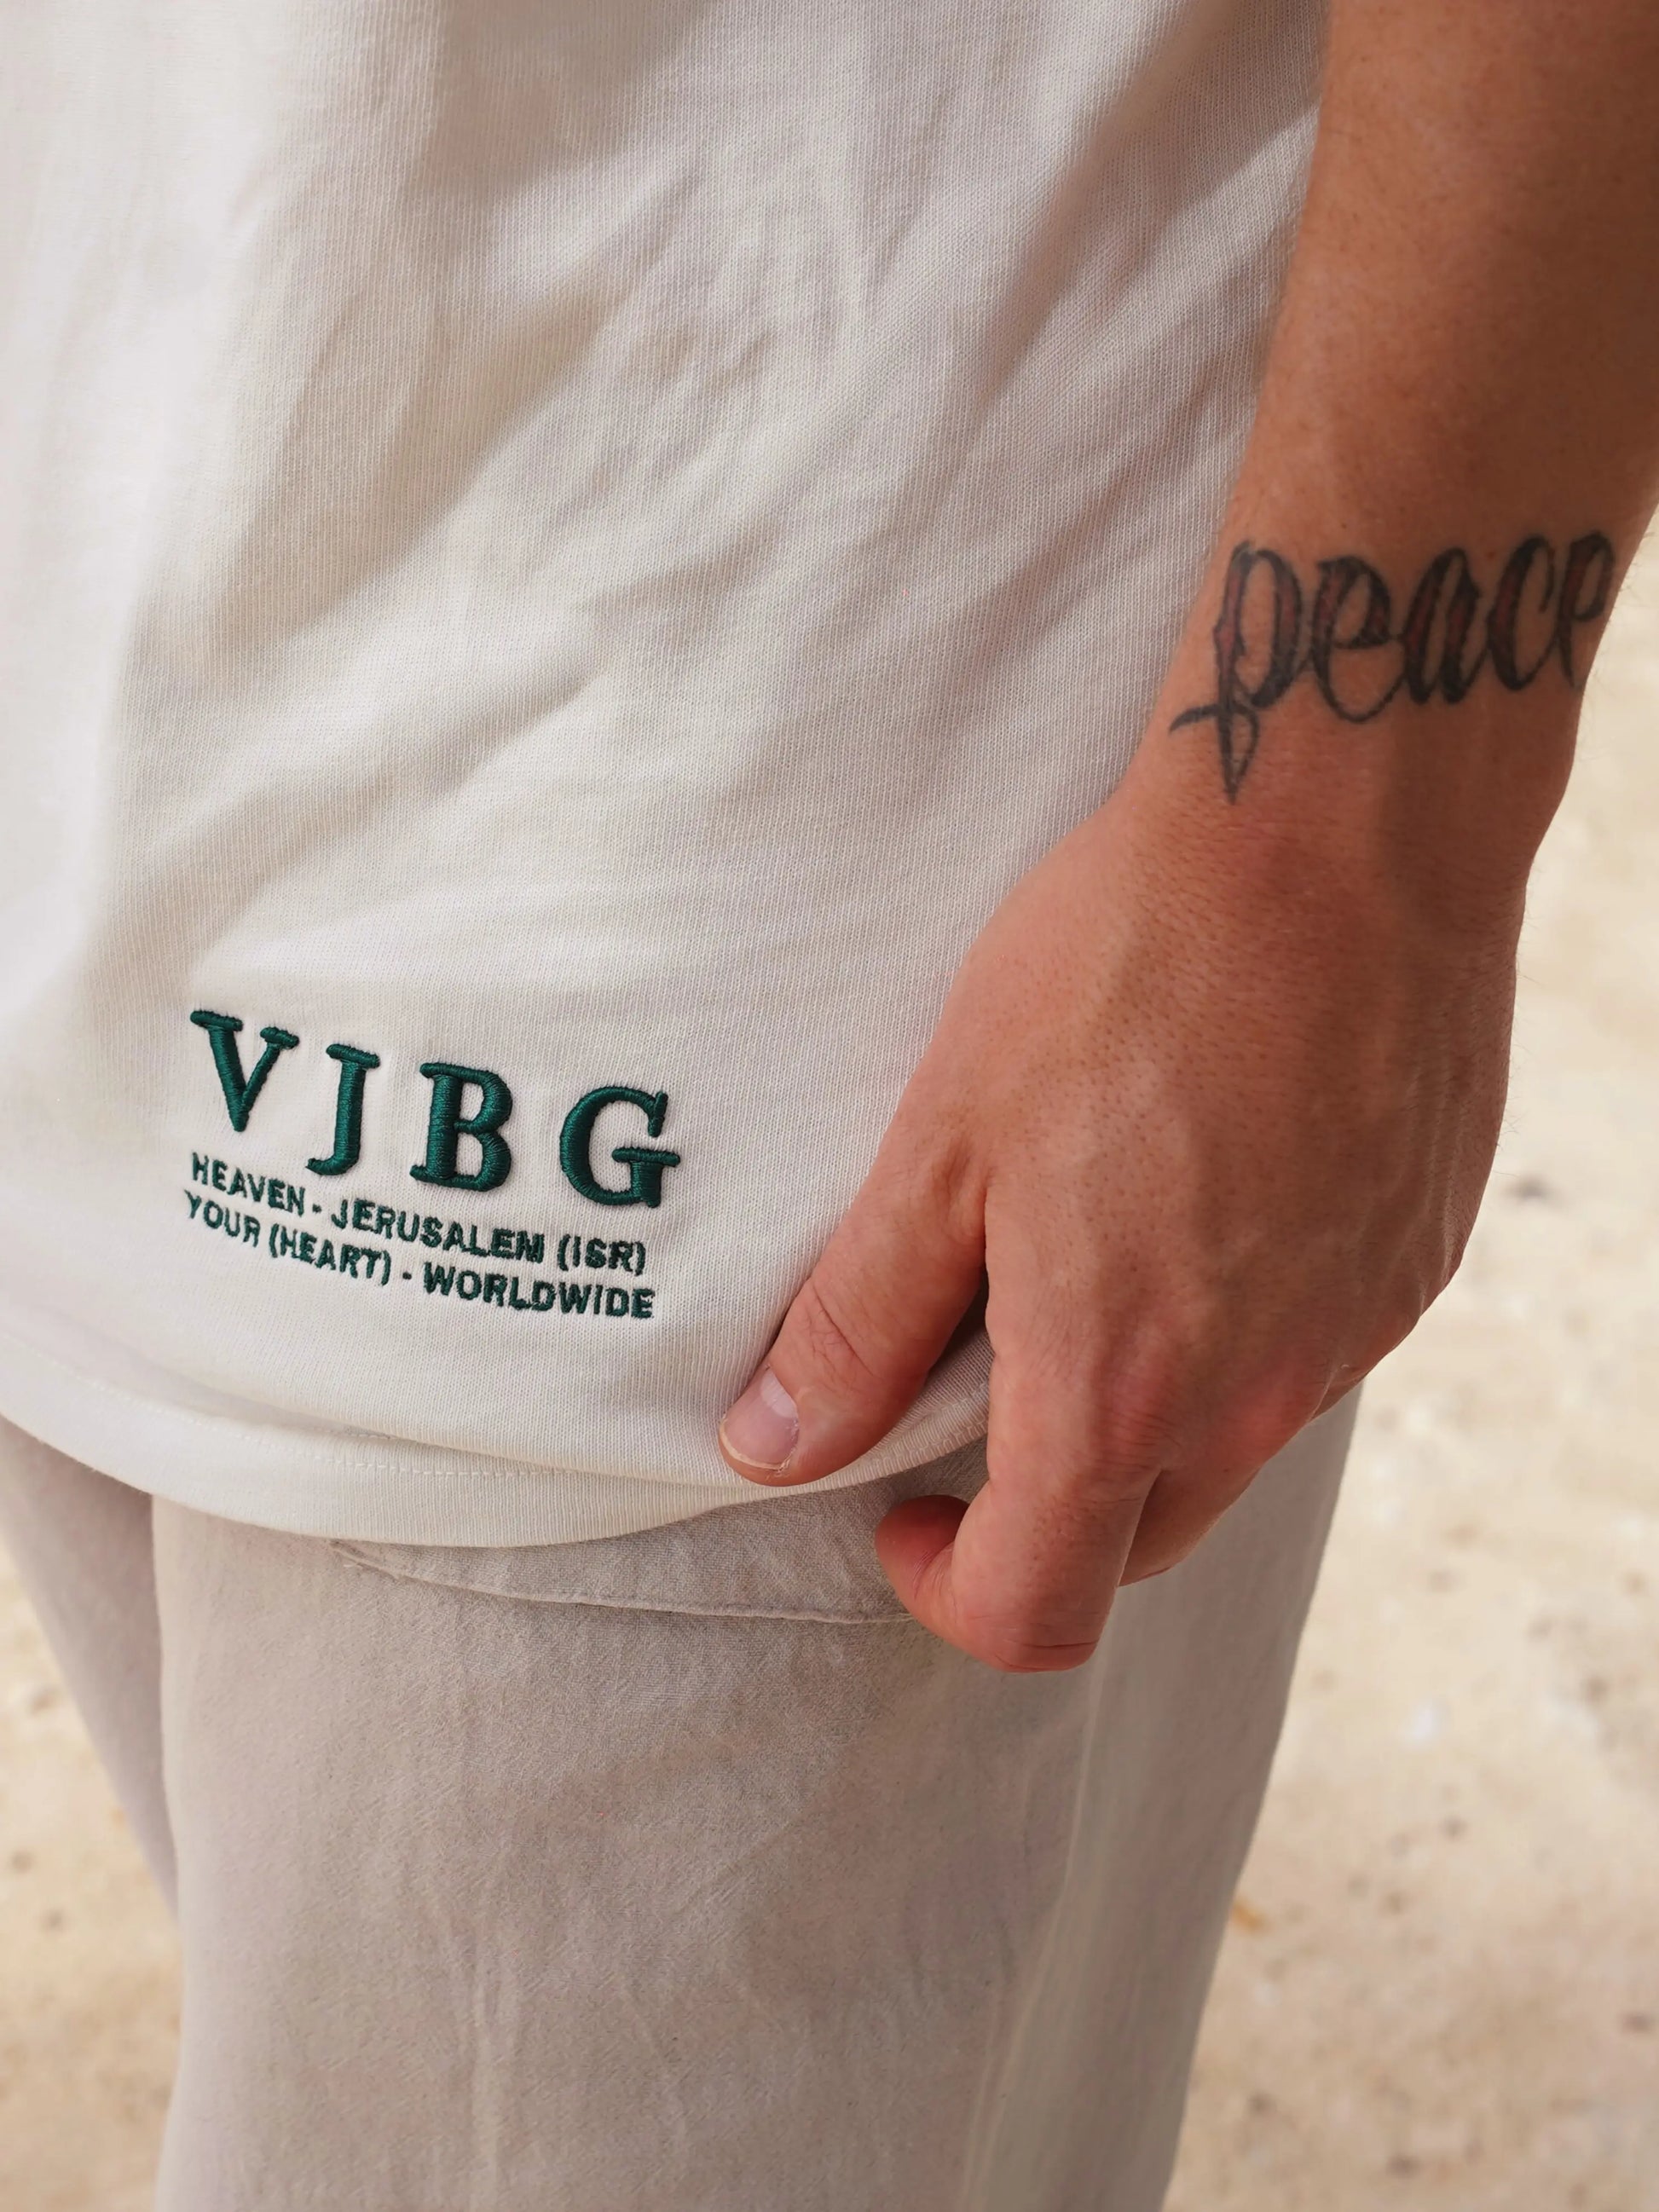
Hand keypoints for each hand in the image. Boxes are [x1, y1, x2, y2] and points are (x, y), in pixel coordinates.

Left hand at [717, 746, 1519, 1670]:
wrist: (1335, 835)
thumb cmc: (1123, 967)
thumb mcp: (943, 1140)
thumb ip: (862, 1318)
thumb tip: (775, 1446)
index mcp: (1121, 1388)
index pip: (1034, 1608)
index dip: (943, 1589)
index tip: (901, 1507)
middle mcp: (1255, 1396)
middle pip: (1133, 1545)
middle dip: (1043, 1507)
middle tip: (982, 1371)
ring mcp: (1351, 1335)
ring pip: (1225, 1449)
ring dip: (1143, 1409)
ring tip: (1092, 1253)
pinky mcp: (1411, 1263)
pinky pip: (1306, 1354)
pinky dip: (1236, 1329)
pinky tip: (1200, 1196)